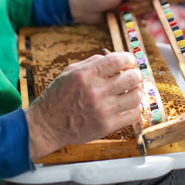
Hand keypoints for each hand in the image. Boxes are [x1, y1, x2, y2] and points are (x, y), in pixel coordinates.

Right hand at [25, 51, 142, 160]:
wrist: (47, 125)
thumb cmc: (58, 96)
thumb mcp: (70, 71)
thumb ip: (93, 62)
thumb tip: (116, 58)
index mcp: (86, 74)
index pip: (119, 60)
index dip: (129, 59)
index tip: (129, 62)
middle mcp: (95, 91)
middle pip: (132, 78)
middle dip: (135, 75)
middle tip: (131, 77)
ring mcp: (102, 110)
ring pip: (136, 96)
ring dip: (136, 91)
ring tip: (130, 91)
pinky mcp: (106, 126)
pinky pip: (133, 115)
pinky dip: (134, 108)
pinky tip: (127, 105)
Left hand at [68, 0, 154, 23]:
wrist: (80, 9)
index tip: (157, 7)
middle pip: (141, 3)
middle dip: (145, 10)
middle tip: (147, 17)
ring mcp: (121, 6)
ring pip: (136, 12)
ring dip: (138, 17)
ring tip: (140, 21)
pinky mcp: (117, 16)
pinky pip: (128, 19)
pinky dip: (131, 22)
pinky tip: (133, 25)